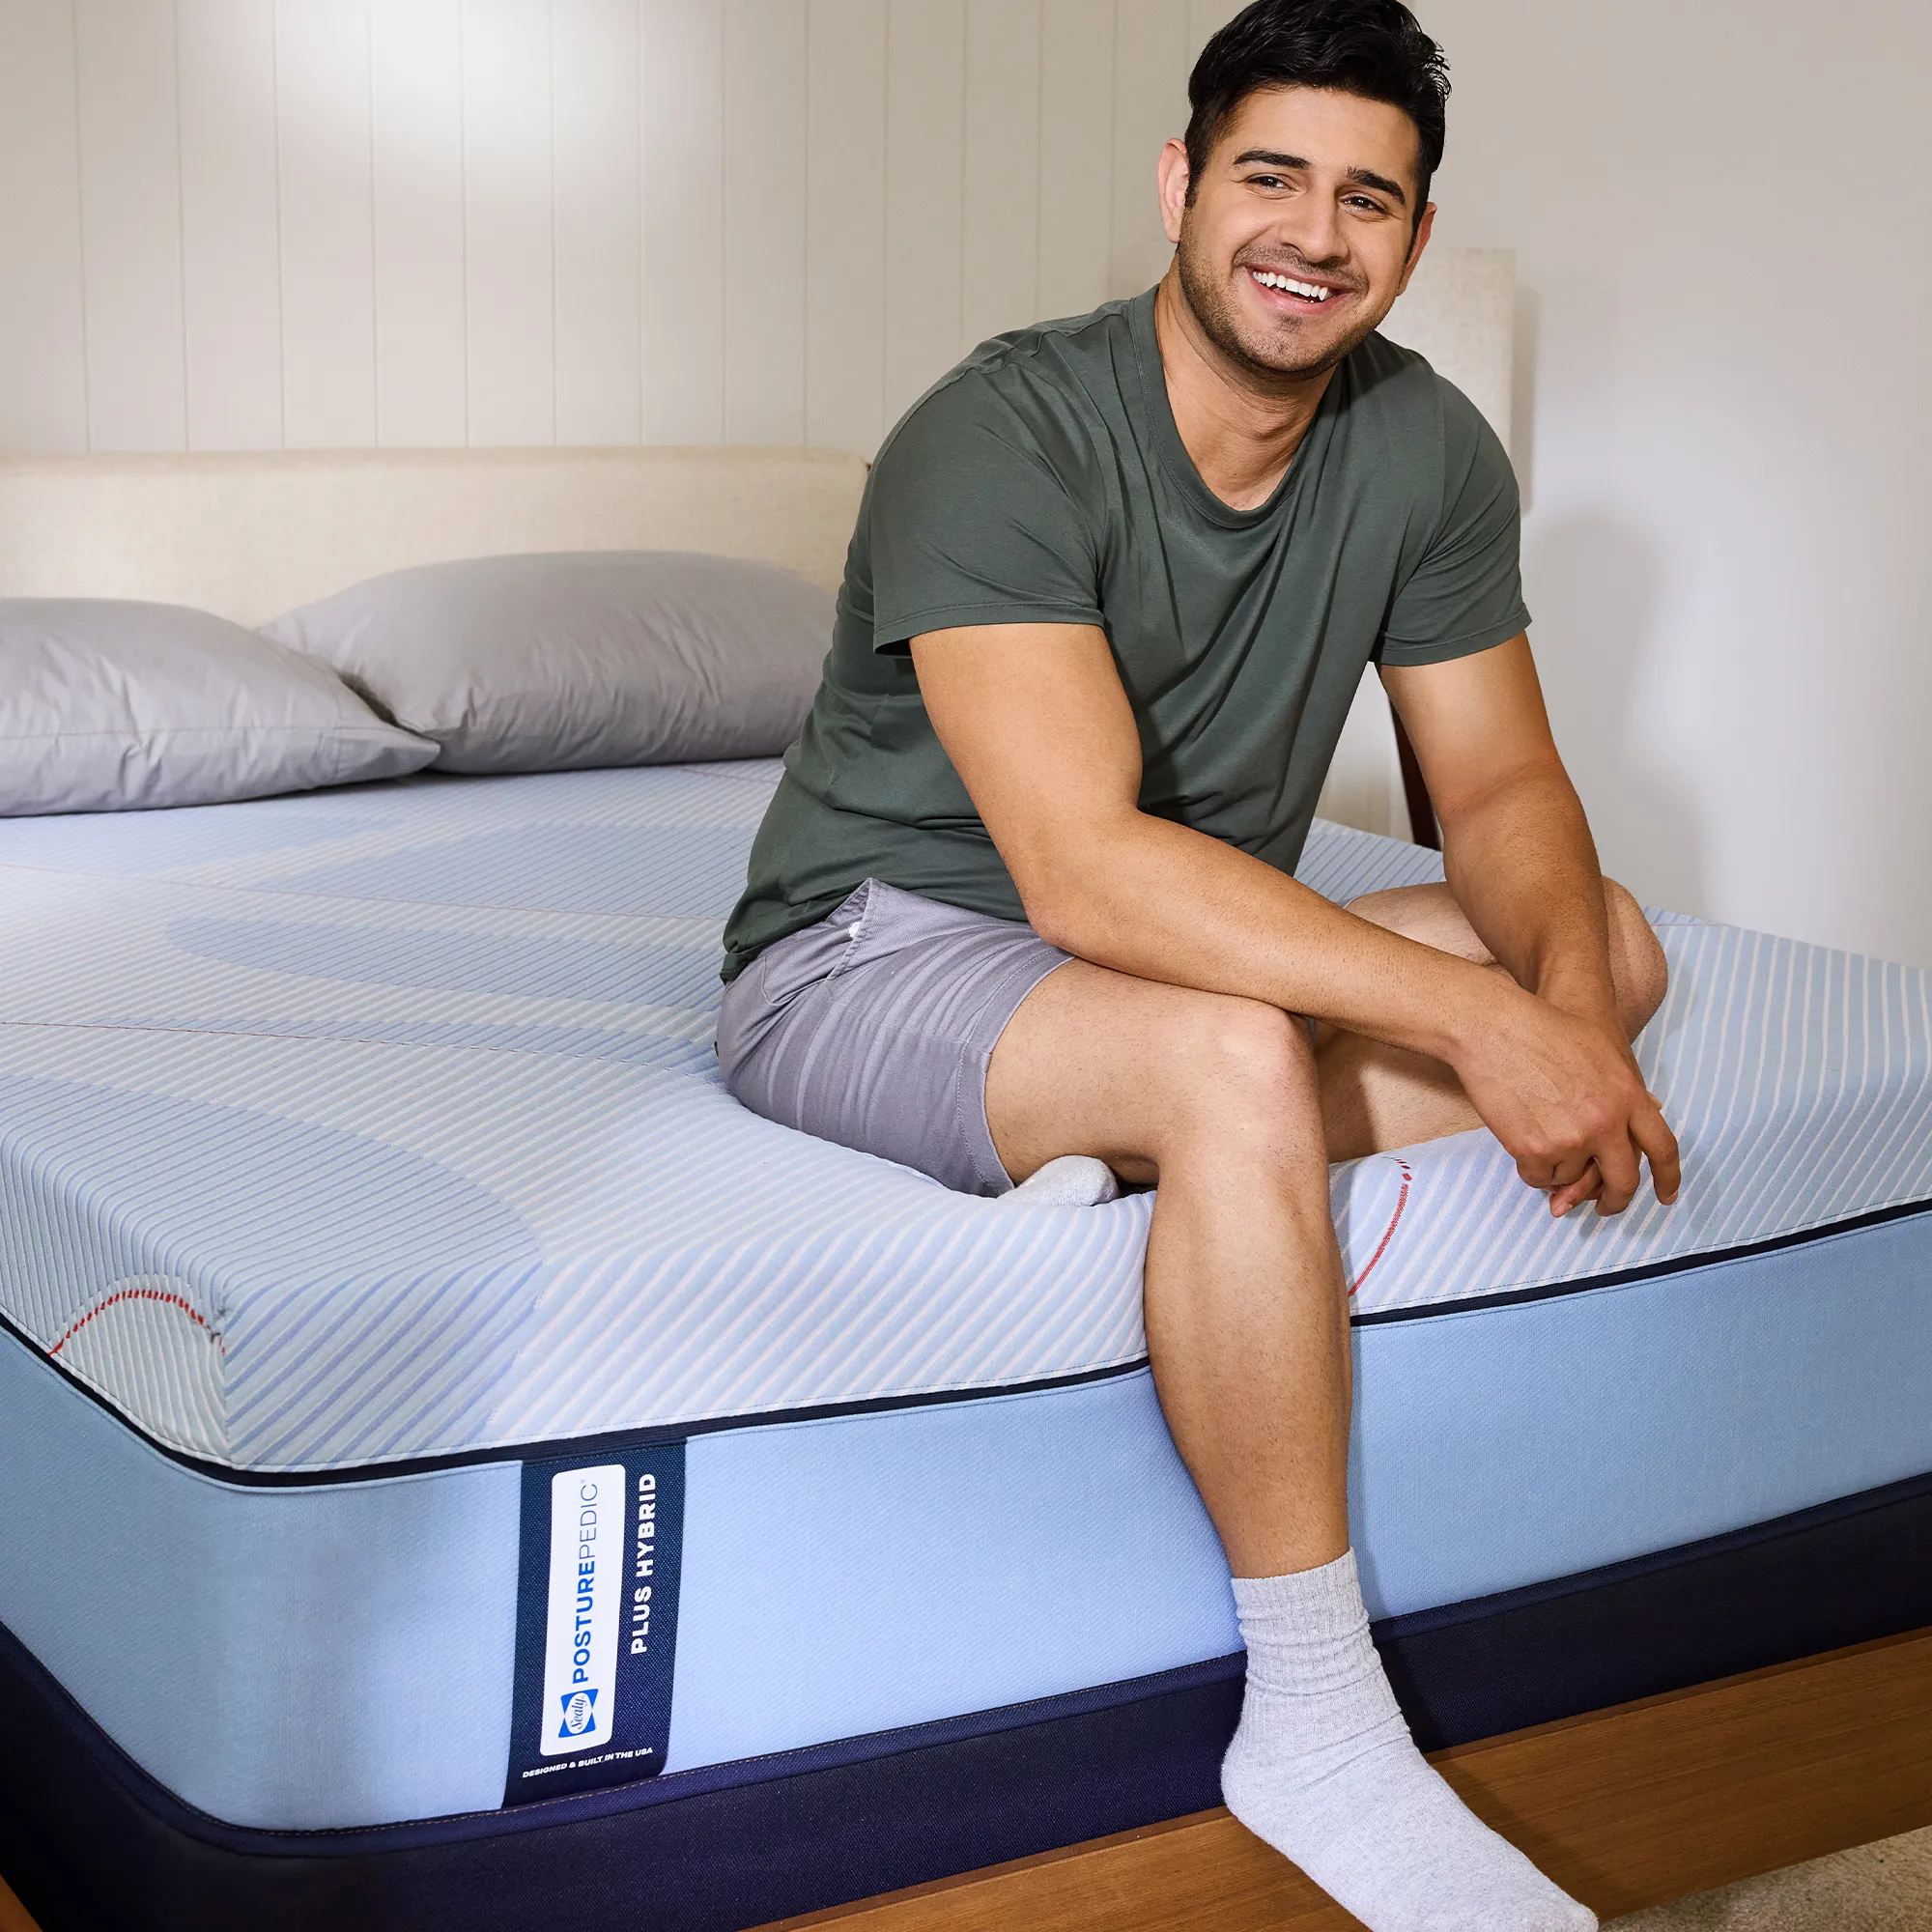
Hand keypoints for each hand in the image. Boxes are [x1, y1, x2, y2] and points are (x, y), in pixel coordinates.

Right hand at [1449, 981, 1681, 1216]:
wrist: (1494, 1028)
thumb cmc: (1544, 1029)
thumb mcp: (1602, 1051)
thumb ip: (1626, 1087)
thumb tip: (1652, 1107)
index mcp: (1628, 1095)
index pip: (1663, 1147)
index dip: (1668, 1177)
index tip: (1666, 1197)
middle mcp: (1606, 1123)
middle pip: (1623, 1181)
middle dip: (1614, 1201)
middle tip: (1605, 1207)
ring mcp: (1570, 1140)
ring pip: (1573, 1180)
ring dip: (1560, 1172)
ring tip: (1541, 1139)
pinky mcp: (1534, 1150)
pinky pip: (1538, 1178)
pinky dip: (1531, 1168)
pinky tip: (1522, 1142)